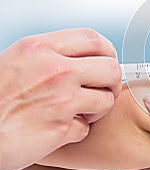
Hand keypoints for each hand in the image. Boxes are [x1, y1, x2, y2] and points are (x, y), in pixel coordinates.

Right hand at [0, 28, 121, 169]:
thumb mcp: (18, 59)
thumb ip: (51, 54)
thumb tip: (82, 56)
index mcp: (41, 48)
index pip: (93, 39)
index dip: (107, 51)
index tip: (107, 60)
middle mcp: (55, 71)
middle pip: (111, 68)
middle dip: (111, 81)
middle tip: (102, 89)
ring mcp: (61, 100)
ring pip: (106, 100)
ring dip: (98, 108)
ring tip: (81, 110)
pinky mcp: (60, 129)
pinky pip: (86, 128)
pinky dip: (77, 130)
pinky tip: (61, 128)